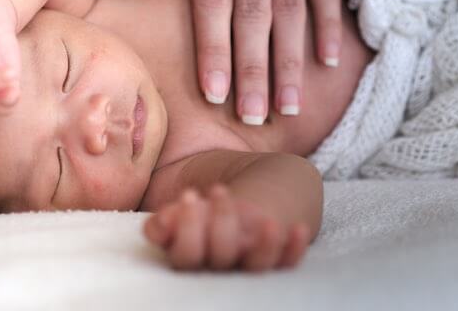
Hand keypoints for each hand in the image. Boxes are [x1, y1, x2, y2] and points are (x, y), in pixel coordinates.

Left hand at [128, 0, 344, 122]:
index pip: (211, 2)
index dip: (214, 51)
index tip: (216, 97)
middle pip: (252, 12)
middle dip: (254, 70)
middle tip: (256, 117)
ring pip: (290, 6)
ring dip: (291, 61)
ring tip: (289, 107)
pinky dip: (328, 24)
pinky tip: (328, 63)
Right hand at [143, 185, 309, 270]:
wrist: (241, 208)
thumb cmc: (205, 211)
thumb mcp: (185, 212)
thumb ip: (169, 220)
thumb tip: (158, 226)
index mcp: (193, 256)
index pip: (185, 255)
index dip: (187, 228)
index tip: (190, 194)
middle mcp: (221, 266)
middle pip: (220, 257)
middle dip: (220, 223)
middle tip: (219, 191)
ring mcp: (250, 263)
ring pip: (256, 266)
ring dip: (262, 244)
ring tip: (266, 219)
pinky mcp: (277, 260)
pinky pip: (288, 263)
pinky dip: (294, 248)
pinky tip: (299, 229)